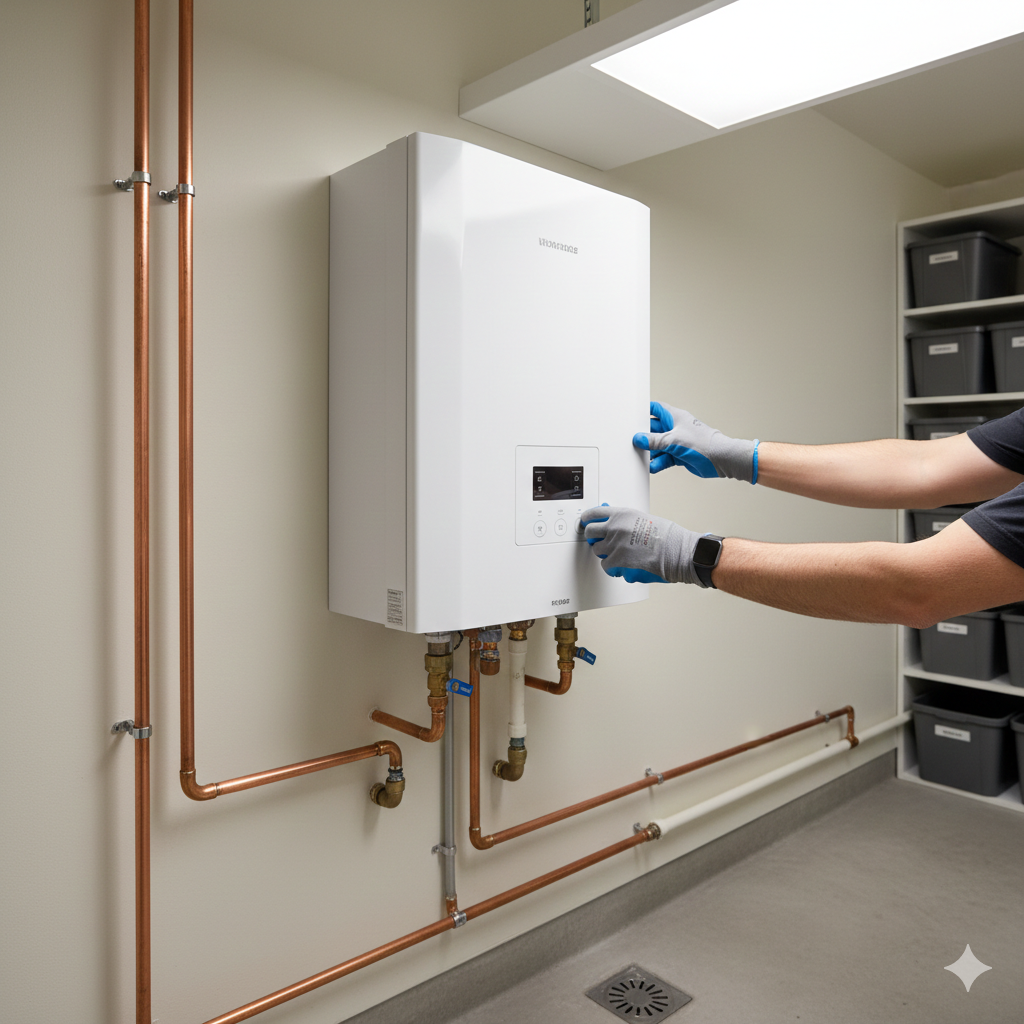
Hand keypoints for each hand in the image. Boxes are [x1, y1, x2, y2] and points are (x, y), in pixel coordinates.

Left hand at [581, 504, 709, 586]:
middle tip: (598, 541)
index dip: (587, 519)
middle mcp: (614, 527)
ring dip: (604, 553)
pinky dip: (612, 568)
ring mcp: (614, 545)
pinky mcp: (616, 561)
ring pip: (597, 550)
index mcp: (621, 514)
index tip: (585, 522)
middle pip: (590, 532)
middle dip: (593, 538)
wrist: (676, 551)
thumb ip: (626, 521)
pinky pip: (605, 566)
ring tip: (616, 555)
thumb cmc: (667, 536)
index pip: (594, 513)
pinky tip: (620, 567)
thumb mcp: (644, 518)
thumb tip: (615, 524)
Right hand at [632, 401, 758, 482]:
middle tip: (632, 442)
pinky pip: (664, 458)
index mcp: (674, 417)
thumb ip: (654, 440)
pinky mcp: (679, 455)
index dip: (644, 411)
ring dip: (650, 452)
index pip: (655, 409)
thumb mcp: (673, 440)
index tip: (631, 417)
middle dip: (644, 436)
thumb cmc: (703, 443)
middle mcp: (675, 428)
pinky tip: (652, 467)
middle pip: (653, 429)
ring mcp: (677, 442)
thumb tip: (638, 439)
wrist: (721, 459)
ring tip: (642, 458)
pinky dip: (658, 463)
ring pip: (658, 446)